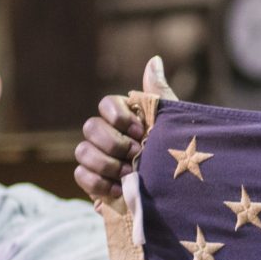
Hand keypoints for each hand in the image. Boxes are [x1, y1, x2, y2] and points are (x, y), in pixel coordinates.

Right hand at [74, 56, 175, 204]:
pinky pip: (80, 175)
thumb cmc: (180, 158)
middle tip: (137, 156)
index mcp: (128, 118)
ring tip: (130, 175)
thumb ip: (160, 95)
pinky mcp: (95, 183)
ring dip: (106, 163)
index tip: (141, 132)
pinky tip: (118, 190)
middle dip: (114, 143)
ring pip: (82, 150)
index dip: (119, 117)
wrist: (180, 199)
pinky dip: (97, 182)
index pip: (106, 104)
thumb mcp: (174, 126)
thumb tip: (154, 60)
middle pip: (90, 126)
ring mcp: (99, 159)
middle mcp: (109, 135)